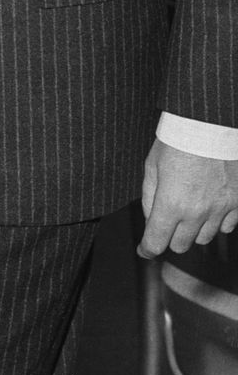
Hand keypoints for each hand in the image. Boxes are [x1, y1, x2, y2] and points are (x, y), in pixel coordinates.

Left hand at [138, 137, 237, 257]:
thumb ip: (149, 197)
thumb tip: (151, 219)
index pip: (157, 241)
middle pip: (180, 245)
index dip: (147, 248)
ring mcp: (220, 209)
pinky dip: (216, 222)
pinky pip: (226, 227)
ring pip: (204, 238)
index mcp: (171, 204)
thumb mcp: (152, 166)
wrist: (208, 125)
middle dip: (169, 236)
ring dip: (193, 229)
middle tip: (166, 222)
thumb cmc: (177, 140)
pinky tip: (209, 207)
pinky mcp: (237, 203)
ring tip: (189, 208)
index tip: (144, 249)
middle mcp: (197, 212)